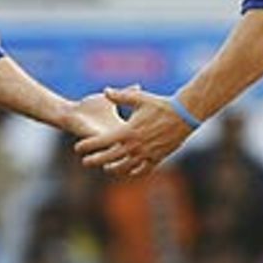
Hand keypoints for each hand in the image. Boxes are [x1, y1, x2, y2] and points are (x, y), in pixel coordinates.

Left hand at [75, 84, 196, 177]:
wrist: (184, 116)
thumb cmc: (161, 105)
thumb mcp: (139, 98)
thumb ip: (120, 96)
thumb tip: (106, 91)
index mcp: (128, 131)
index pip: (102, 142)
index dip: (88, 146)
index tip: (77, 148)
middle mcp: (135, 146)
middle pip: (110, 158)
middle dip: (95, 160)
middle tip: (85, 163)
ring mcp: (146, 154)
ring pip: (125, 167)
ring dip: (114, 169)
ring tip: (107, 168)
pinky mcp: (157, 158)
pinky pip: (143, 169)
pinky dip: (134, 171)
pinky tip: (129, 170)